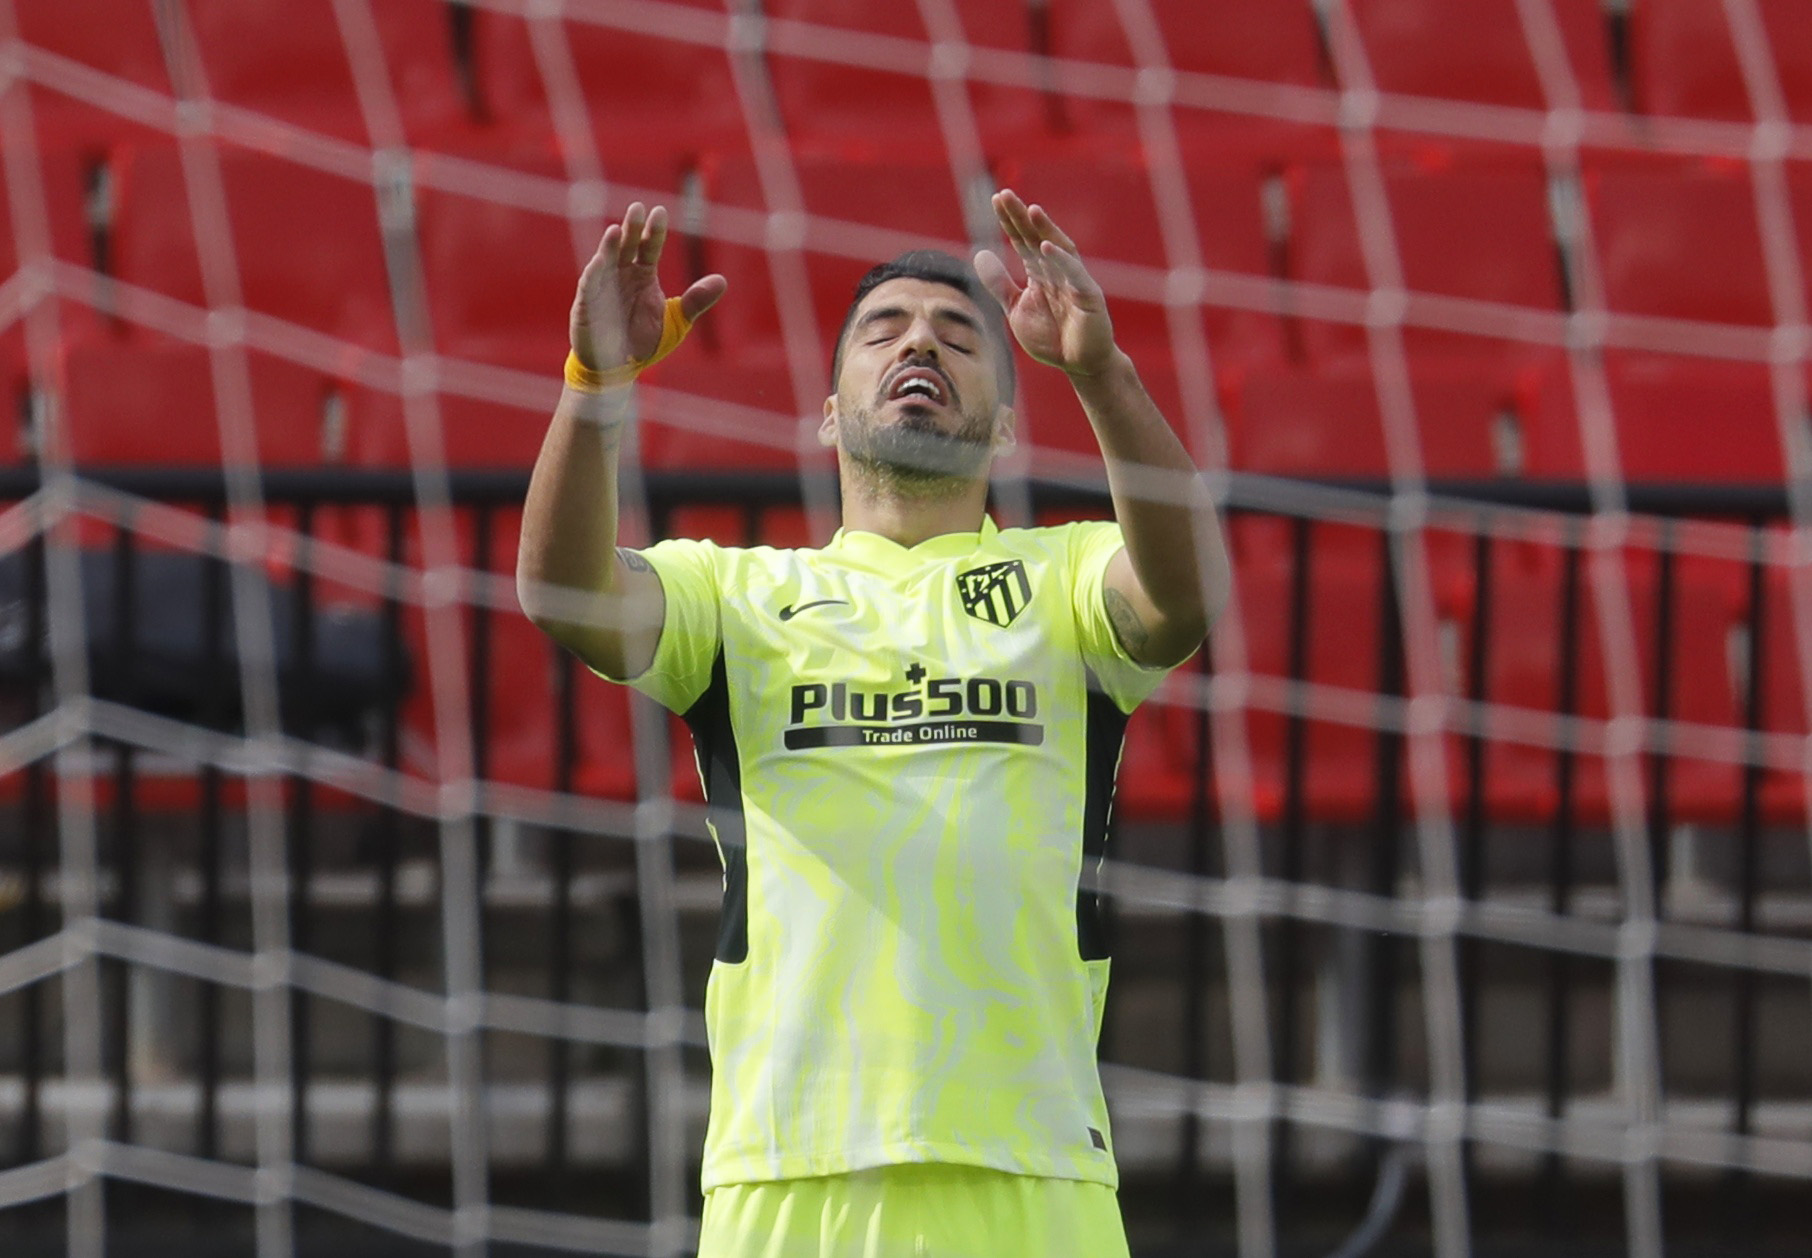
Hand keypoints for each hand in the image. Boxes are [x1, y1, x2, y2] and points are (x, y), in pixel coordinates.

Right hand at [571, 202, 726, 372]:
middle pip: (628, 246)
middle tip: (637, 208)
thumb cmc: (645, 342)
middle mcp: (622, 275)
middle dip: (632, 228)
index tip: (659, 212)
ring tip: (617, 230)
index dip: (654, 231)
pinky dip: (595, 272)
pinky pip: (590, 284)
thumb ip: (696, 301)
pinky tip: (601, 260)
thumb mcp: (677, 321)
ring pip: (607, 260)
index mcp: (643, 275)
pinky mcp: (588, 304)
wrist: (622, 368)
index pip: (649, 247)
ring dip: (610, 246)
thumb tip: (723, 281)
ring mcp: (604, 287)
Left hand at [974, 189, 1116, 376]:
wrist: (1079, 364)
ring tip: (1030, 211)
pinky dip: (1061, 260)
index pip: (1022, 241)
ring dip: (1044, 229)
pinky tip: (1047, 246)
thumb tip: (979, 253)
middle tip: (1005, 194)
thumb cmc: (1051, 337)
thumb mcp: (1016, 309)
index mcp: (1039, 272)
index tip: (995, 199)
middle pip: (1037, 238)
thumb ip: (999, 283)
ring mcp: (1074, 280)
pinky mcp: (1088, 295)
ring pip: (1058, 249)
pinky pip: (1075, 274)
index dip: (1009, 221)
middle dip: (1021, 217)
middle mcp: (1057, 270)